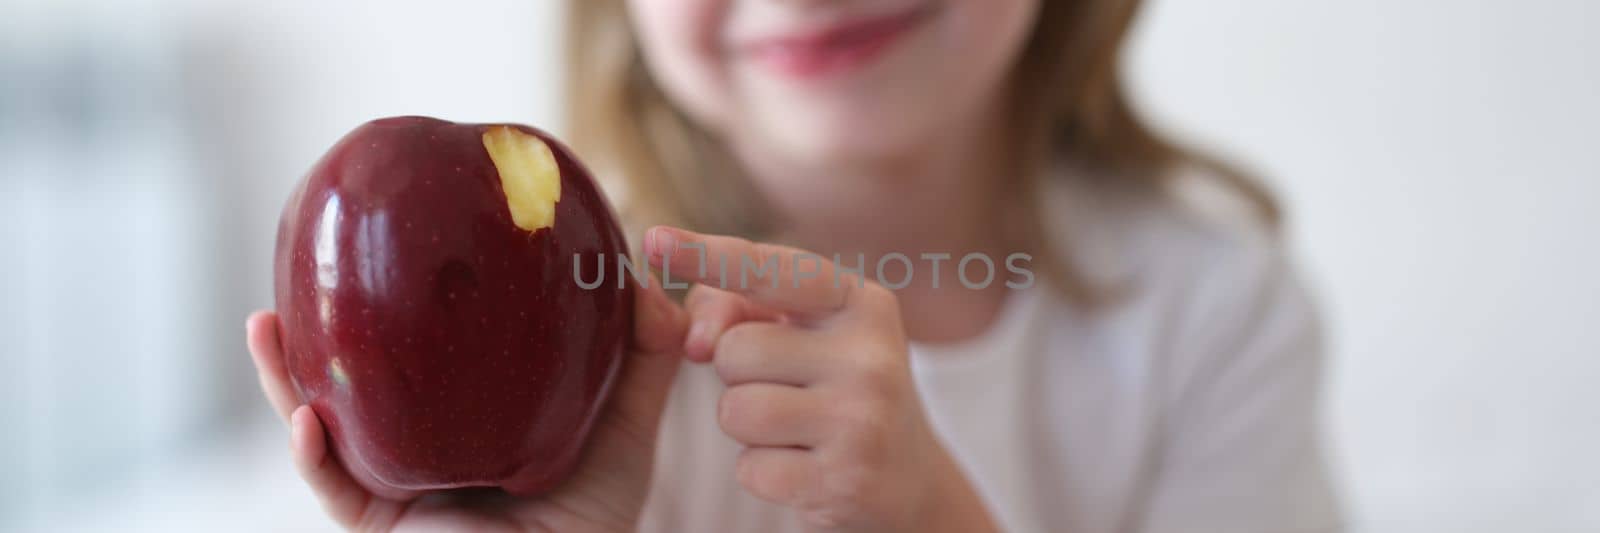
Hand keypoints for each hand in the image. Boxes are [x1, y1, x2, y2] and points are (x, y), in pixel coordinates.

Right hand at [245, 274, 687, 531]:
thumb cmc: (593, 520)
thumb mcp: (624, 430)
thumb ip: (643, 360)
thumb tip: (652, 286)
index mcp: (462, 412)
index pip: (418, 348)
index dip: (394, 300)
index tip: (382, 238)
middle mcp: (417, 442)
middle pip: (351, 377)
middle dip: (314, 329)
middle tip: (295, 271)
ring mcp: (390, 481)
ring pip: (320, 424)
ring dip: (284, 377)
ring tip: (263, 324)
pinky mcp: (376, 523)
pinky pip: (332, 485)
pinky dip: (313, 453)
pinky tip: (305, 420)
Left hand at [645, 226, 998, 532]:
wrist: (908, 481)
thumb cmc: (833, 389)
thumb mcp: (804, 332)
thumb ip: (737, 307)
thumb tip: (692, 337)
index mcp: (862, 303)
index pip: (771, 270)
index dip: (707, 255)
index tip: (654, 239)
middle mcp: (871, 356)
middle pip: (735, 349)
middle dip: (738, 374)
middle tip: (789, 388)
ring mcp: (863, 421)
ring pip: (736, 410)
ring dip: (745, 424)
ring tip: (794, 427)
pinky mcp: (845, 481)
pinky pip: (750, 468)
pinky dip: (761, 471)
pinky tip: (804, 465)